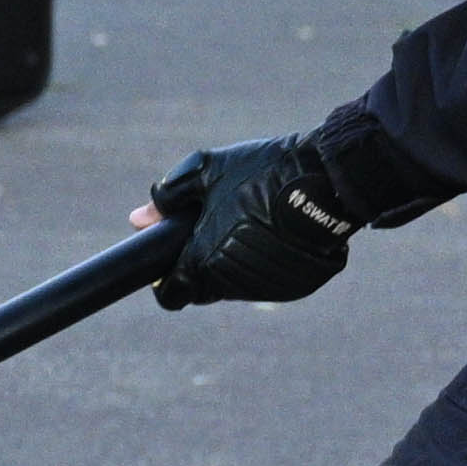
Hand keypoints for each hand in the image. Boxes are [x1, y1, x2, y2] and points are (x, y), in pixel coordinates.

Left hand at [149, 135, 361, 308]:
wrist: (327, 178)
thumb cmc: (262, 172)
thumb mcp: (206, 171)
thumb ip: (168, 198)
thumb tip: (139, 218)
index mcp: (203, 261)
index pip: (171, 294)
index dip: (166, 278)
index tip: (173, 258)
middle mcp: (233, 284)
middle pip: (205, 288)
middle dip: (202, 264)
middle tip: (217, 227)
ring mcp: (268, 289)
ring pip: (238, 284)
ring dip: (236, 262)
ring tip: (253, 220)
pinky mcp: (298, 286)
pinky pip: (271, 280)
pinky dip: (268, 262)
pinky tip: (278, 231)